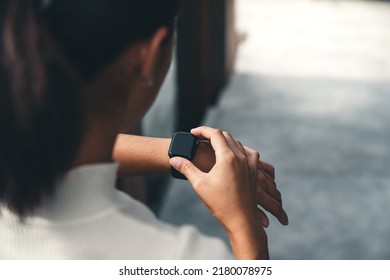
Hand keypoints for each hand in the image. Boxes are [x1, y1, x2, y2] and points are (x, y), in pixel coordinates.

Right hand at [170, 126, 268, 258]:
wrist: (242, 221)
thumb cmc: (221, 203)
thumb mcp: (200, 184)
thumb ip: (186, 168)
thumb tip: (173, 159)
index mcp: (228, 157)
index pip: (215, 134)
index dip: (202, 130)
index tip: (192, 133)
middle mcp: (241, 157)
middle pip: (226, 136)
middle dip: (212, 134)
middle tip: (200, 139)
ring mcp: (250, 164)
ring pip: (238, 143)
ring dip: (225, 140)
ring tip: (214, 145)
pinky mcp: (254, 172)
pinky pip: (249, 152)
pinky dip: (239, 149)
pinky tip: (235, 155)